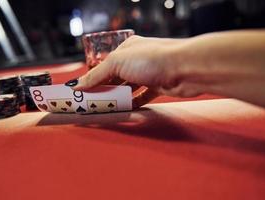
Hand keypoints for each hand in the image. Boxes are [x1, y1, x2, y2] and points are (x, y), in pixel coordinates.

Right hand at [69, 35, 200, 107]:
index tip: (83, 92)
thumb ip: (97, 75)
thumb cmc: (152, 59)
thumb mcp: (117, 63)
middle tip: (93, 103)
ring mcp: (149, 73)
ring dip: (118, 98)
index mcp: (126, 48)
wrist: (186, 69)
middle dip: (105, 90)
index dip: (93, 79)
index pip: (104, 65)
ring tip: (106, 108)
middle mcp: (137, 59)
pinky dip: (134, 103)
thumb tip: (78, 85)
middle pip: (116, 78)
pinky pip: (143, 96)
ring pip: (129, 88)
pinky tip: (125, 109)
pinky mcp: (159, 86)